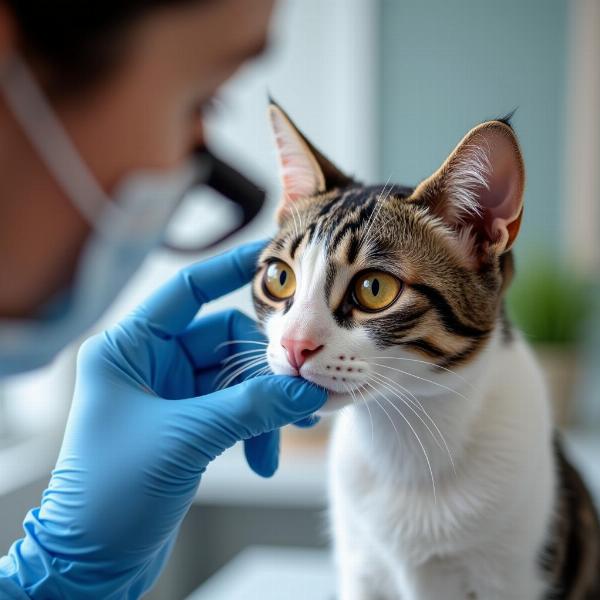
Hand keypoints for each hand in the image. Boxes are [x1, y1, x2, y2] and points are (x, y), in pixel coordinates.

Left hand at [0, 241, 325, 598]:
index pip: (187, 290)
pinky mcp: (186, 422)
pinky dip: (254, 428)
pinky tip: (263, 459)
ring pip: (235, 379)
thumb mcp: (187, 439)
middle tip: (297, 395)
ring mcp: (170, 393)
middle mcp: (149, 363)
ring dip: (263, 407)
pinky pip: (234, 408)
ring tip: (282, 438)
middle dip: (262, 371)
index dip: (229, 270)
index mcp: (128, 348)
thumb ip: (251, 408)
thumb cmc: (112, 494)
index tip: (270, 257)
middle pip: (223, 342)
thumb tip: (304, 390)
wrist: (94, 561)